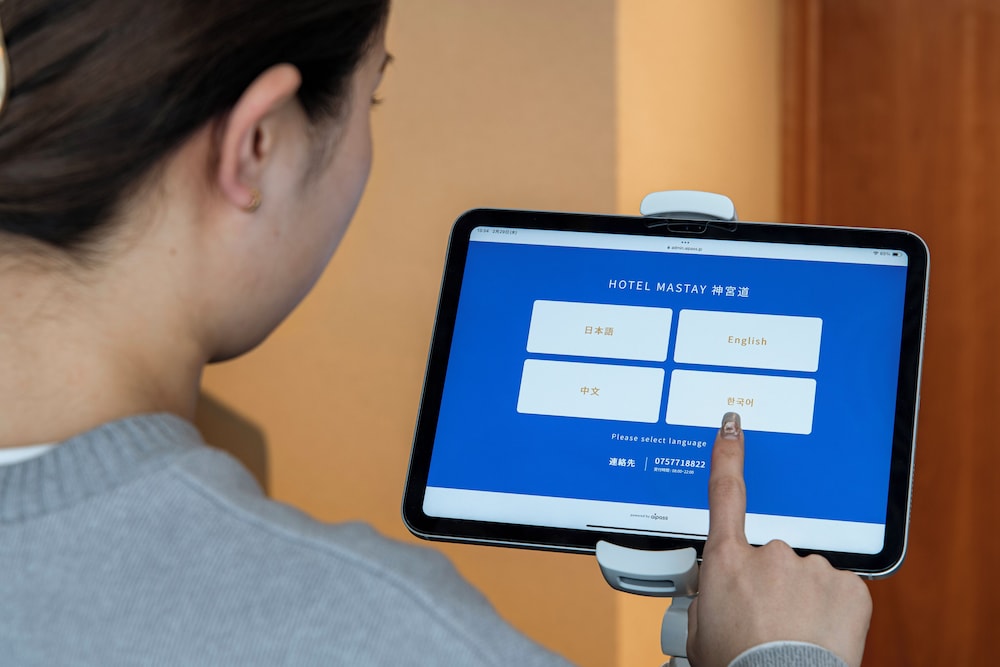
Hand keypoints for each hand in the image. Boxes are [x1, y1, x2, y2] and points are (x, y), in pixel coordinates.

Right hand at [686, 412, 871, 666]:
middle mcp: (770, 553)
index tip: (732, 427)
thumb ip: (706, 598)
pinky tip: (819, 633)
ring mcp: (812, 567)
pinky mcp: (848, 586)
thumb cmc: (739, 665)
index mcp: (728, 560)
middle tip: (766, 622)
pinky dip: (831, 610)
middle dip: (771, 582)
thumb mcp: (701, 631)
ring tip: (792, 635)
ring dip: (802, 599)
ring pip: (806, 576)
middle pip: (770, 555)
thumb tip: (712, 590)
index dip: (728, 455)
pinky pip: (837, 591)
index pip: (725, 493)